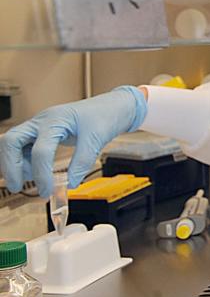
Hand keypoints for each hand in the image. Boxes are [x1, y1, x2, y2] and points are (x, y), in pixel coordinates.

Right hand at [0, 86, 146, 195]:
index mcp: (56, 120)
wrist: (112, 106)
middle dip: (10, 166)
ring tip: (34, 178)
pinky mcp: (41, 133)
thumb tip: (69, 183)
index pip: (40, 150)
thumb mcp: (96, 139)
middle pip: (10, 141)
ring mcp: (39, 126)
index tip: (48, 190)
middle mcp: (42, 121)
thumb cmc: (104, 115)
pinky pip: (23, 147)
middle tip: (17, 186)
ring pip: (13, 144)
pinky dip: (24, 161)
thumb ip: (82, 162)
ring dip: (17, 163)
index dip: (41, 174)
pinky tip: (36, 171)